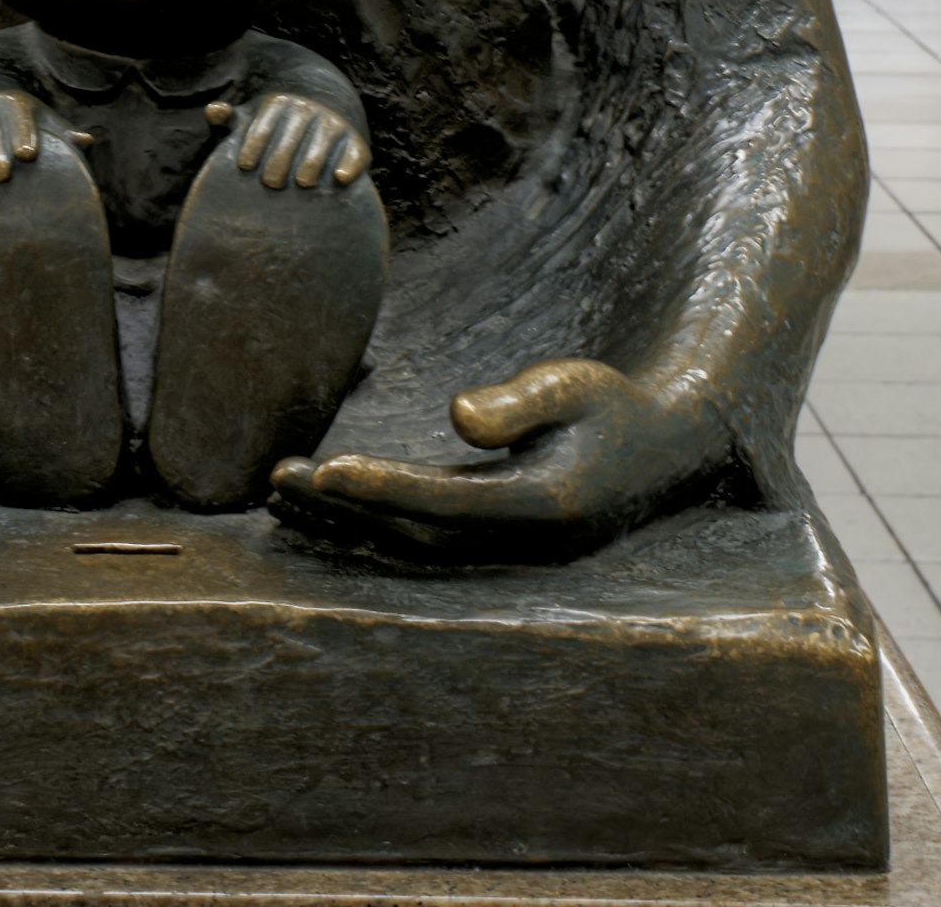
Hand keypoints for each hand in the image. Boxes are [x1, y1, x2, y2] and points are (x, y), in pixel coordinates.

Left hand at [226, 90, 366, 190]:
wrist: (324, 104)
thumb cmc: (277, 122)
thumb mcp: (252, 117)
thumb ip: (232, 119)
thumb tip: (212, 110)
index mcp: (279, 104)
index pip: (264, 125)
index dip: (254, 145)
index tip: (245, 166)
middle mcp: (308, 111)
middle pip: (292, 136)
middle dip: (281, 159)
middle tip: (271, 183)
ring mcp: (334, 125)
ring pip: (323, 142)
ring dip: (313, 161)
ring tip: (303, 182)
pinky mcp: (356, 142)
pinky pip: (355, 152)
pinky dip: (350, 163)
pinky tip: (339, 178)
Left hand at [269, 357, 718, 563]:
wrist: (662, 457)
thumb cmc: (615, 408)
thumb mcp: (578, 385)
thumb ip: (521, 401)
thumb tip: (457, 416)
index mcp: (546, 506)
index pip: (449, 501)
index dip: (384, 488)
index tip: (326, 468)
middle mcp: (521, 545)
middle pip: (416, 534)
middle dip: (343, 510)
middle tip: (278, 478)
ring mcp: (507, 555)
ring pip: (409, 548)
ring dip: (343, 524)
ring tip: (281, 493)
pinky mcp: (490, 547)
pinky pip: (417, 544)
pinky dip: (366, 526)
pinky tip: (321, 503)